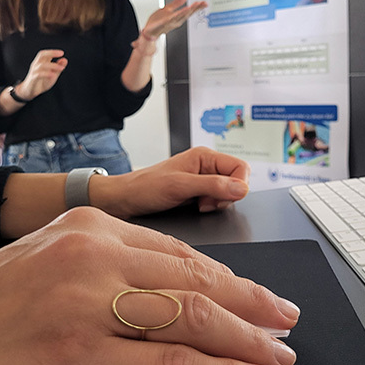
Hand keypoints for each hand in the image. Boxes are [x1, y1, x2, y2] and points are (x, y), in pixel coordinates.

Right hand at [0, 209, 298, 364]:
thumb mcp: (58, 257)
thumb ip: (120, 262)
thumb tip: (191, 288)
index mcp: (93, 226)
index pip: (183, 254)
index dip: (233, 281)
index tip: (264, 299)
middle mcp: (94, 256)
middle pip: (197, 283)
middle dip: (253, 307)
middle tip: (286, 323)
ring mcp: (86, 304)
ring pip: (191, 321)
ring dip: (244, 343)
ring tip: (275, 356)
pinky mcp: (75, 353)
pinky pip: (164, 364)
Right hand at [16, 49, 67, 100]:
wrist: (29, 91)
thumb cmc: (41, 82)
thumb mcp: (52, 75)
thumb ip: (58, 68)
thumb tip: (65, 59)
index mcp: (40, 63)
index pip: (44, 54)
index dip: (52, 52)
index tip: (62, 53)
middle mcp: (36, 65)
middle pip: (42, 55)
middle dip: (51, 53)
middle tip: (61, 54)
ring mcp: (34, 72)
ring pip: (42, 65)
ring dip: (53, 65)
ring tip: (62, 68)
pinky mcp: (33, 79)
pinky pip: (38, 75)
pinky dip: (46, 74)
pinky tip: (53, 75)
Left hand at [94, 147, 250, 216]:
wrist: (123, 201)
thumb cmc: (145, 187)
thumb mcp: (180, 186)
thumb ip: (213, 186)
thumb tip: (241, 188)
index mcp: (205, 156)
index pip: (241, 167)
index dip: (238, 185)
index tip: (222, 197)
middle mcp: (206, 166)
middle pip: (237, 182)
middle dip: (226, 197)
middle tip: (205, 202)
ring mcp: (202, 180)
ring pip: (228, 194)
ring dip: (216, 204)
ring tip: (197, 205)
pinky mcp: (198, 194)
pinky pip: (216, 202)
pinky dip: (209, 209)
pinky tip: (195, 208)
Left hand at [132, 0, 206, 49]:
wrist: (149, 32)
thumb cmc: (156, 22)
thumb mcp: (167, 9)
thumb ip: (176, 4)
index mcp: (177, 17)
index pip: (189, 11)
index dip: (197, 7)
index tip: (204, 3)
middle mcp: (176, 21)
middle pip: (188, 13)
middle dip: (196, 8)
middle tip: (203, 3)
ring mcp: (171, 22)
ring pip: (182, 15)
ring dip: (190, 10)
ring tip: (196, 5)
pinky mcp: (165, 22)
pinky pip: (173, 18)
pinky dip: (179, 14)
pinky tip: (184, 10)